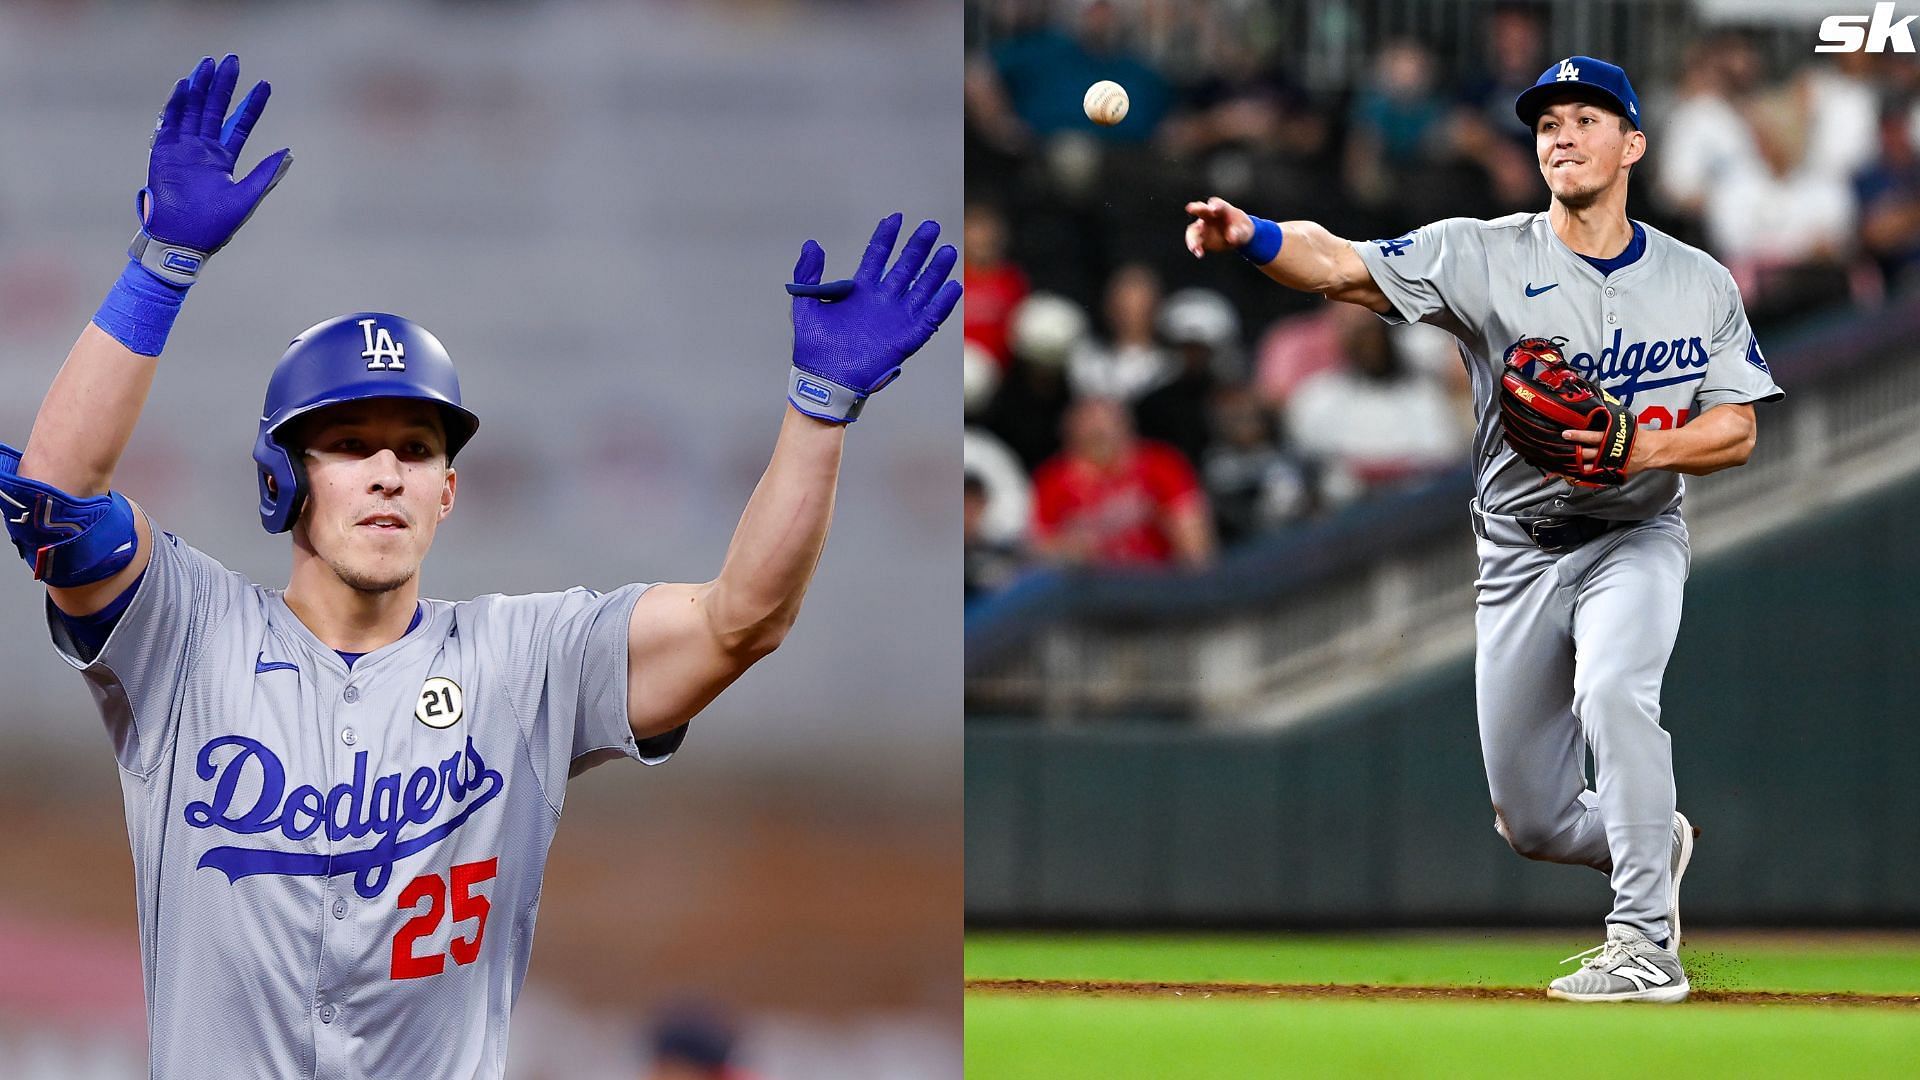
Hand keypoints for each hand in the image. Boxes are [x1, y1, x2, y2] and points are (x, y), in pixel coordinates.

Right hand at [141, 54, 291, 256]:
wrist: (183, 242)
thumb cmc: (214, 226)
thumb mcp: (247, 198)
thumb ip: (266, 174)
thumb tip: (288, 153)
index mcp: (224, 159)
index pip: (240, 124)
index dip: (252, 105)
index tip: (265, 85)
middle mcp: (203, 149)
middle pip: (215, 109)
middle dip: (224, 85)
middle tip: (232, 60)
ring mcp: (182, 149)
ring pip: (192, 110)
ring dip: (200, 87)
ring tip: (209, 64)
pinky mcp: (163, 152)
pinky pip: (169, 123)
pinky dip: (176, 104)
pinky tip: (185, 85)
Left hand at [785, 214, 961, 422]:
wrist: (823, 379)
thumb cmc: (812, 347)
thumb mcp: (805, 305)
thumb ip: (808, 274)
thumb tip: (812, 244)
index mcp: (860, 290)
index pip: (878, 255)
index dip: (887, 236)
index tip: (896, 217)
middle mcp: (882, 301)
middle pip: (906, 266)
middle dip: (918, 246)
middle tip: (931, 226)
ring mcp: (896, 318)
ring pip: (922, 288)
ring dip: (936, 270)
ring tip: (948, 250)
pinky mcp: (906, 338)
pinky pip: (930, 318)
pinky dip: (942, 303)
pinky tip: (953, 286)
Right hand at [1184, 196, 1254, 257]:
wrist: (1239, 236)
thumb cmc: (1242, 228)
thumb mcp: (1245, 230)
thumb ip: (1239, 232)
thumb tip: (1231, 236)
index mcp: (1222, 209)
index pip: (1218, 204)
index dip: (1215, 206)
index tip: (1214, 209)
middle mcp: (1210, 215)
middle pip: (1201, 209)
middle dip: (1196, 208)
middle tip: (1190, 208)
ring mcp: (1204, 227)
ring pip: (1194, 229)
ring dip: (1192, 237)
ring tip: (1195, 247)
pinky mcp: (1202, 238)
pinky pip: (1195, 242)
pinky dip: (1195, 247)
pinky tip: (1199, 253)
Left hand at [1563, 426, 1656, 476]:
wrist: (1652, 451)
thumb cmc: (1636, 436)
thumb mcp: (1623, 426)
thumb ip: (1608, 423)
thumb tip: (1594, 412)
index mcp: (1611, 438)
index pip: (1592, 437)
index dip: (1578, 435)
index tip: (1566, 434)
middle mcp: (1608, 453)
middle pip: (1586, 453)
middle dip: (1572, 452)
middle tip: (1558, 449)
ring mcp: (1608, 465)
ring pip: (1588, 467)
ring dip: (1575, 465)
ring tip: (1561, 463)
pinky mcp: (1610, 473)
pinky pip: (1594, 476)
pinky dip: (1584, 475)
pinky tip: (1573, 474)